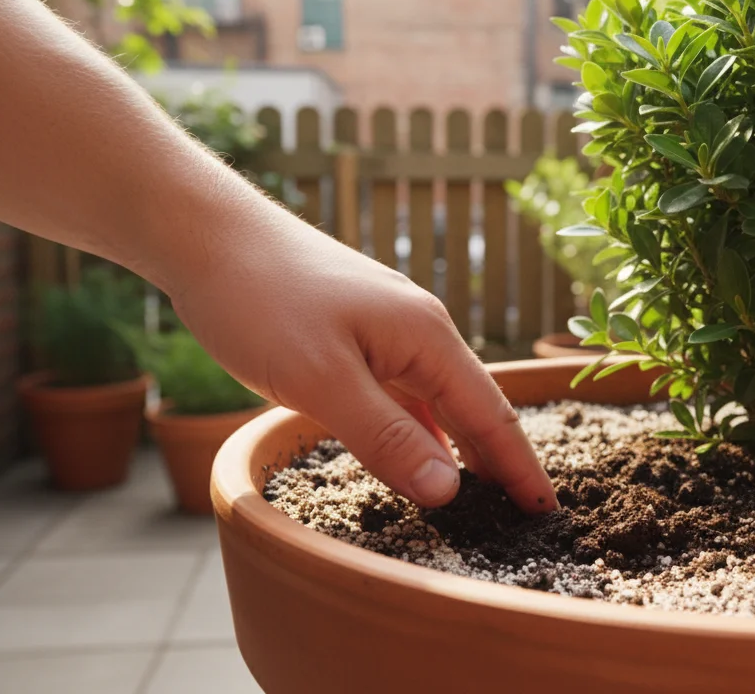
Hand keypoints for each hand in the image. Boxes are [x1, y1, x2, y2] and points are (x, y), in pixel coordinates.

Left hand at [165, 199, 557, 512]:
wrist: (206, 236)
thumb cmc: (260, 299)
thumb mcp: (321, 380)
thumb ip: (386, 438)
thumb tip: (447, 491)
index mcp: (424, 337)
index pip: (489, 414)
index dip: (519, 467)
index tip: (547, 513)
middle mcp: (416, 331)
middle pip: (471, 408)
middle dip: (498, 462)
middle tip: (523, 518)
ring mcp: (385, 331)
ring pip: (434, 403)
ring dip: (457, 449)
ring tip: (478, 499)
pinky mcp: (353, 336)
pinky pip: (399, 394)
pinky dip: (415, 431)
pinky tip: (412, 456)